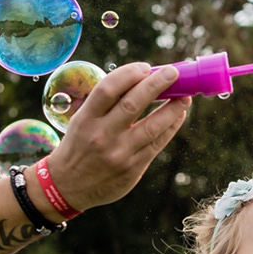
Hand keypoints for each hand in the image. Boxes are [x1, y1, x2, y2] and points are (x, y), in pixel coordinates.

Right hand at [42, 64, 190, 211]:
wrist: (67, 186)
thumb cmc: (79, 145)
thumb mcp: (81, 121)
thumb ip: (105, 104)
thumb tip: (142, 80)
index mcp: (85, 119)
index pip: (108, 89)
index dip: (129, 74)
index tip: (145, 67)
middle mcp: (101, 135)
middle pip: (133, 103)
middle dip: (157, 84)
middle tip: (173, 72)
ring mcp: (119, 153)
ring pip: (152, 126)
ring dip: (172, 108)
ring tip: (185, 96)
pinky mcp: (133, 169)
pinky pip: (157, 143)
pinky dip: (170, 127)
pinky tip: (178, 115)